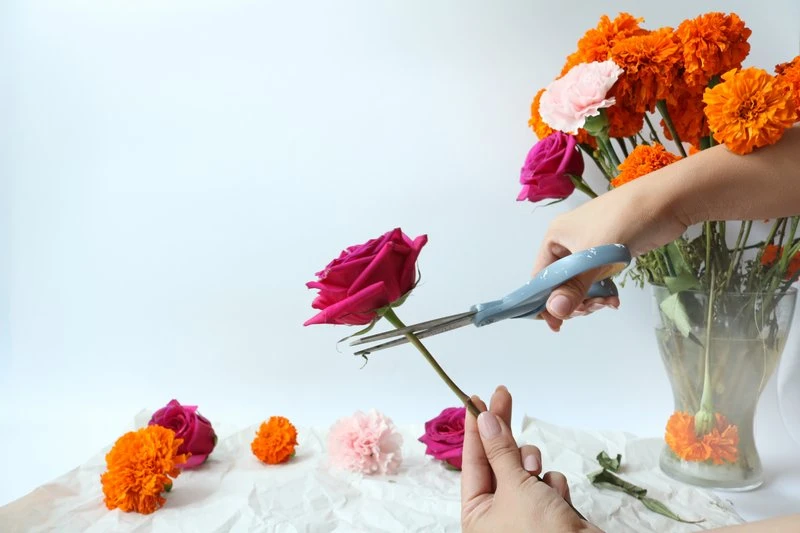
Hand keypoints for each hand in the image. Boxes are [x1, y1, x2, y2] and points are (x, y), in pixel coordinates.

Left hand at [461, 386, 601, 532]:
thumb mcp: (514, 487)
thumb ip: (500, 451)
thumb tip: (484, 419)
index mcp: (476, 513)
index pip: (471, 460)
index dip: (475, 428)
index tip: (476, 400)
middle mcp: (497, 513)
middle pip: (498, 459)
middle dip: (505, 434)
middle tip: (502, 396)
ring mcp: (524, 513)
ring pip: (526, 469)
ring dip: (534, 467)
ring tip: (538, 477)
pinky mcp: (550, 514)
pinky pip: (548, 484)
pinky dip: (555, 486)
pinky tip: (560, 500)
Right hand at [533, 175, 687, 330]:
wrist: (667, 201)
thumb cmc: (624, 221)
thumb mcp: (595, 256)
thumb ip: (574, 287)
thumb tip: (554, 312)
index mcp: (555, 238)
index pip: (540, 277)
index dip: (545, 302)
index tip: (557, 324)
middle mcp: (567, 243)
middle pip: (559, 284)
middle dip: (574, 301)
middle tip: (594, 308)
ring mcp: (588, 248)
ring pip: (579, 284)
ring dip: (591, 298)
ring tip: (608, 302)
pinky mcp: (607, 253)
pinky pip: (596, 279)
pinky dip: (603, 292)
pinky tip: (614, 299)